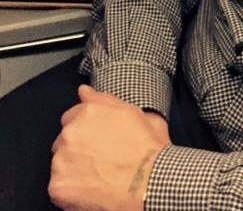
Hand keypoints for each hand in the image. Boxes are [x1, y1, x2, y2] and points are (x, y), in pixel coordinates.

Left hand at [49, 85, 168, 210]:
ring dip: (73, 166)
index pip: (73, 115)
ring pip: (60, 162)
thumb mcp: (136, 114)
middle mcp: (72, 132)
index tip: (96, 137)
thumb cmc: (148, 150)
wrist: (147, 183)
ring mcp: (62, 159)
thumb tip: (85, 91)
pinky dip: (72, 188)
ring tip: (99, 174)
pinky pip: (59, 186)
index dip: (86, 127)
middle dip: (78, 146)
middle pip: (64, 138)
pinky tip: (92, 188)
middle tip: (100, 157)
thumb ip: (105, 99)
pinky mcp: (58, 185)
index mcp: (91, 111)